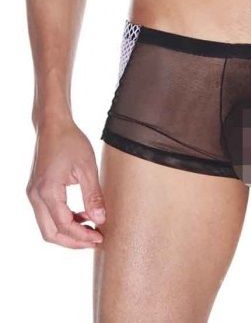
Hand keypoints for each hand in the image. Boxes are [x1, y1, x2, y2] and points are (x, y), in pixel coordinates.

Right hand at [26, 119, 105, 247]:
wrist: (53, 125)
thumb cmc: (71, 141)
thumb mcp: (87, 167)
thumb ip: (93, 195)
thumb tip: (100, 220)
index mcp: (48, 191)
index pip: (64, 225)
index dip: (82, 236)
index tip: (100, 238)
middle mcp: (36, 196)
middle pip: (51, 233)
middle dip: (73, 241)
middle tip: (95, 240)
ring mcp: (33, 194)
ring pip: (47, 226)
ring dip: (68, 232)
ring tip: (91, 228)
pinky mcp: (36, 191)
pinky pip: (47, 215)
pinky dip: (63, 220)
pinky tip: (82, 215)